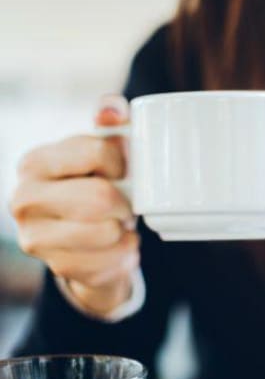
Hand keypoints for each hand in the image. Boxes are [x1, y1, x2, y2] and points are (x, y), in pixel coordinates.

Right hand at [10, 95, 138, 314]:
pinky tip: (115, 245)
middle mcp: (23, 200)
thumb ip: (110, 120)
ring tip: (116, 223)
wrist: (89, 239)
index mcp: (35, 163)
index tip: (124, 170)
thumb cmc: (97, 184)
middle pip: (99, 198)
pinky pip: (111, 261)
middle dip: (124, 202)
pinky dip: (125, 253)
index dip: (124, 162)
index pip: (96, 152)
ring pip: (106, 232)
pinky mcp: (58, 268)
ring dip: (124, 228)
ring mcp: (35, 238)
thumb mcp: (104, 148)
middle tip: (123, 203)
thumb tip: (112, 110)